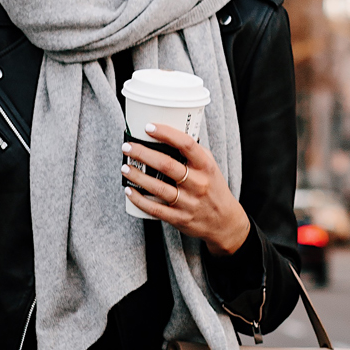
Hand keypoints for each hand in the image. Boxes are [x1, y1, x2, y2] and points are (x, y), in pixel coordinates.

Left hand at [121, 125, 250, 256]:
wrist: (224, 222)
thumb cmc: (213, 189)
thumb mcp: (210, 167)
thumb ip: (193, 153)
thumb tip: (167, 135)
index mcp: (206, 166)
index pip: (186, 144)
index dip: (166, 133)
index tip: (148, 127)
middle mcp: (198, 183)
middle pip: (166, 165)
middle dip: (143, 154)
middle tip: (127, 147)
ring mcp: (188, 203)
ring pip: (158, 187)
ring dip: (137, 176)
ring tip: (125, 167)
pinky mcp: (180, 218)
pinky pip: (155, 209)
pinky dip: (139, 200)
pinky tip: (129, 191)